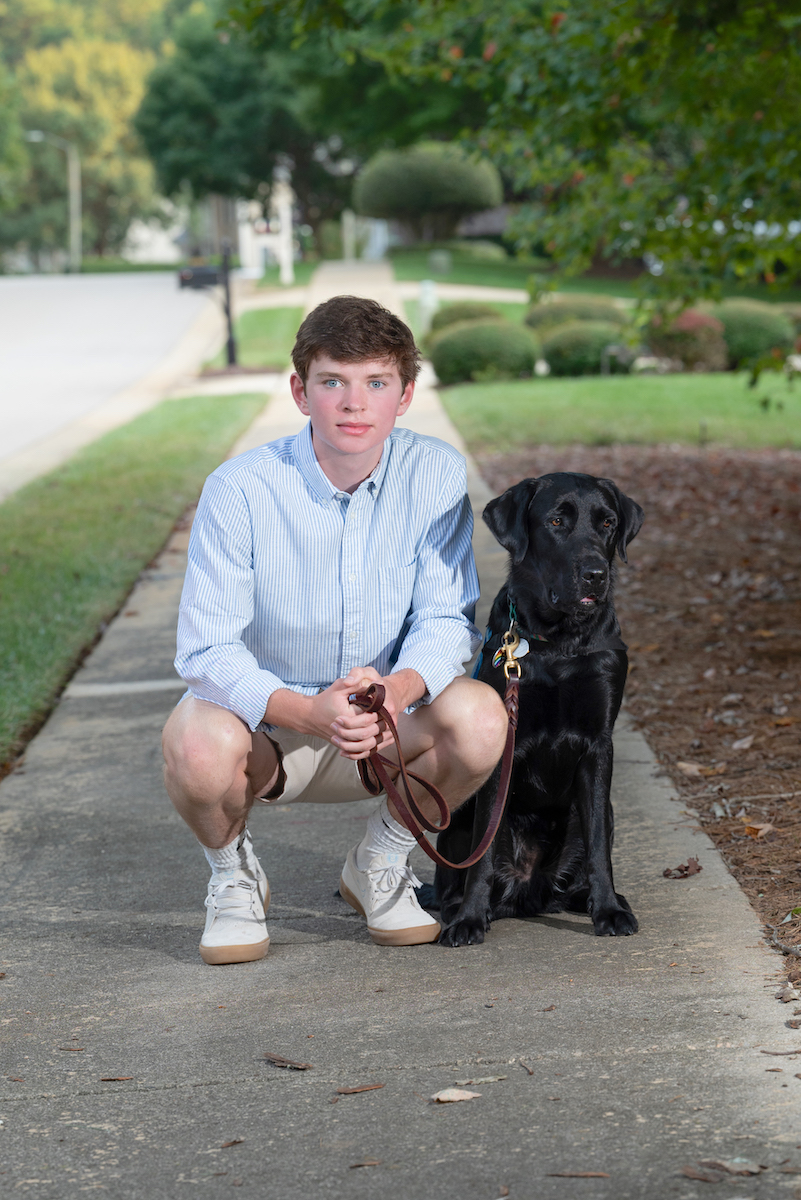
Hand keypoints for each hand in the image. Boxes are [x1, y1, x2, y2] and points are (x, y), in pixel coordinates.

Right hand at [265, 668, 425, 759]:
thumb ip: (352, 680)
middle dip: (385, 729)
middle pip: (372, 736)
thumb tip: (364, 677)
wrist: (307, 716)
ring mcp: (343, 743)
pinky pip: (360, 753)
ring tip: (391, 731)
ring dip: (380, 741)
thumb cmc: (325, 699)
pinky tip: (380, 741)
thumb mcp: (339, 685)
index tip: (390, 709)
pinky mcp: (344, 748)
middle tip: (395, 720)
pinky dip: (371, 750)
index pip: (370, 720)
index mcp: (345, 718)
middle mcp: (344, 734)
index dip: (382, 714)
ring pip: (367, 747)